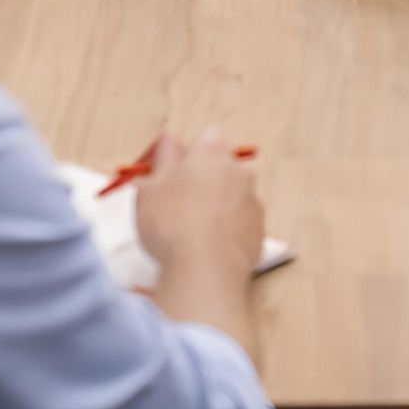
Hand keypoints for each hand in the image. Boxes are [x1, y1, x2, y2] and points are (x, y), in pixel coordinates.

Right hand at [135, 129, 265, 288]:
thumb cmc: (172, 223)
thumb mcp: (149, 188)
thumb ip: (162, 161)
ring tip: (190, 230)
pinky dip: (227, 230)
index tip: (166, 174)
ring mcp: (252, 200)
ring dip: (215, 206)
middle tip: (176, 202)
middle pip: (221, 167)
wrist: (206, 269)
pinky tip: (207, 247)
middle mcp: (238, 170)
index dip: (185, 155)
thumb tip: (168, 146)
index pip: (204, 138)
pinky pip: (240, 223)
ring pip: (231, 196)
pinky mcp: (259, 230)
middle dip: (202, 180)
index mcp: (211, 152)